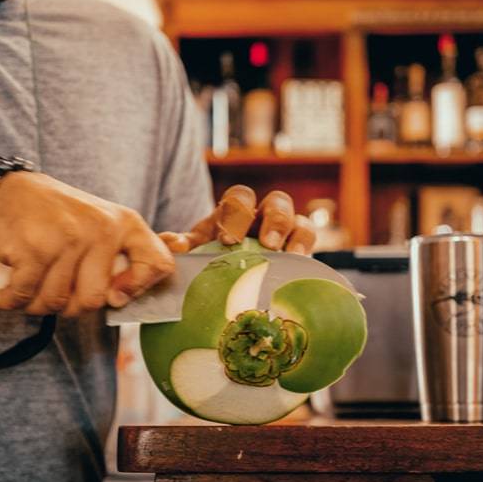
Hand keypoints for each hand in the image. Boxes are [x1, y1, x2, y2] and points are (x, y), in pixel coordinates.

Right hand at [0, 172, 173, 316]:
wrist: (3, 191)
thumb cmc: (53, 217)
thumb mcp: (98, 225)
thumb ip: (118, 258)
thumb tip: (124, 299)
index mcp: (125, 224)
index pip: (160, 265)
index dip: (139, 289)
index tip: (115, 294)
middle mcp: (102, 229)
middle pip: (94, 301)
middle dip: (67, 305)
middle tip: (51, 286)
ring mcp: (69, 239)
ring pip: (56, 303)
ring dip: (35, 303)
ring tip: (28, 282)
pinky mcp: (36, 249)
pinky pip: (26, 297)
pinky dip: (9, 300)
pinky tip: (4, 291)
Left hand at [159, 185, 315, 253]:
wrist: (224, 283)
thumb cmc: (209, 260)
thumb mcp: (196, 251)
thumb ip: (183, 245)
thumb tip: (173, 244)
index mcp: (236, 212)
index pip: (241, 197)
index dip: (238, 212)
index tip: (227, 240)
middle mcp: (264, 218)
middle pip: (278, 202)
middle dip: (274, 220)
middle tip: (267, 245)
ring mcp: (286, 237)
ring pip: (300, 223)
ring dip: (295, 235)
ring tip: (288, 255)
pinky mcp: (298, 258)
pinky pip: (309, 247)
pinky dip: (305, 251)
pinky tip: (298, 266)